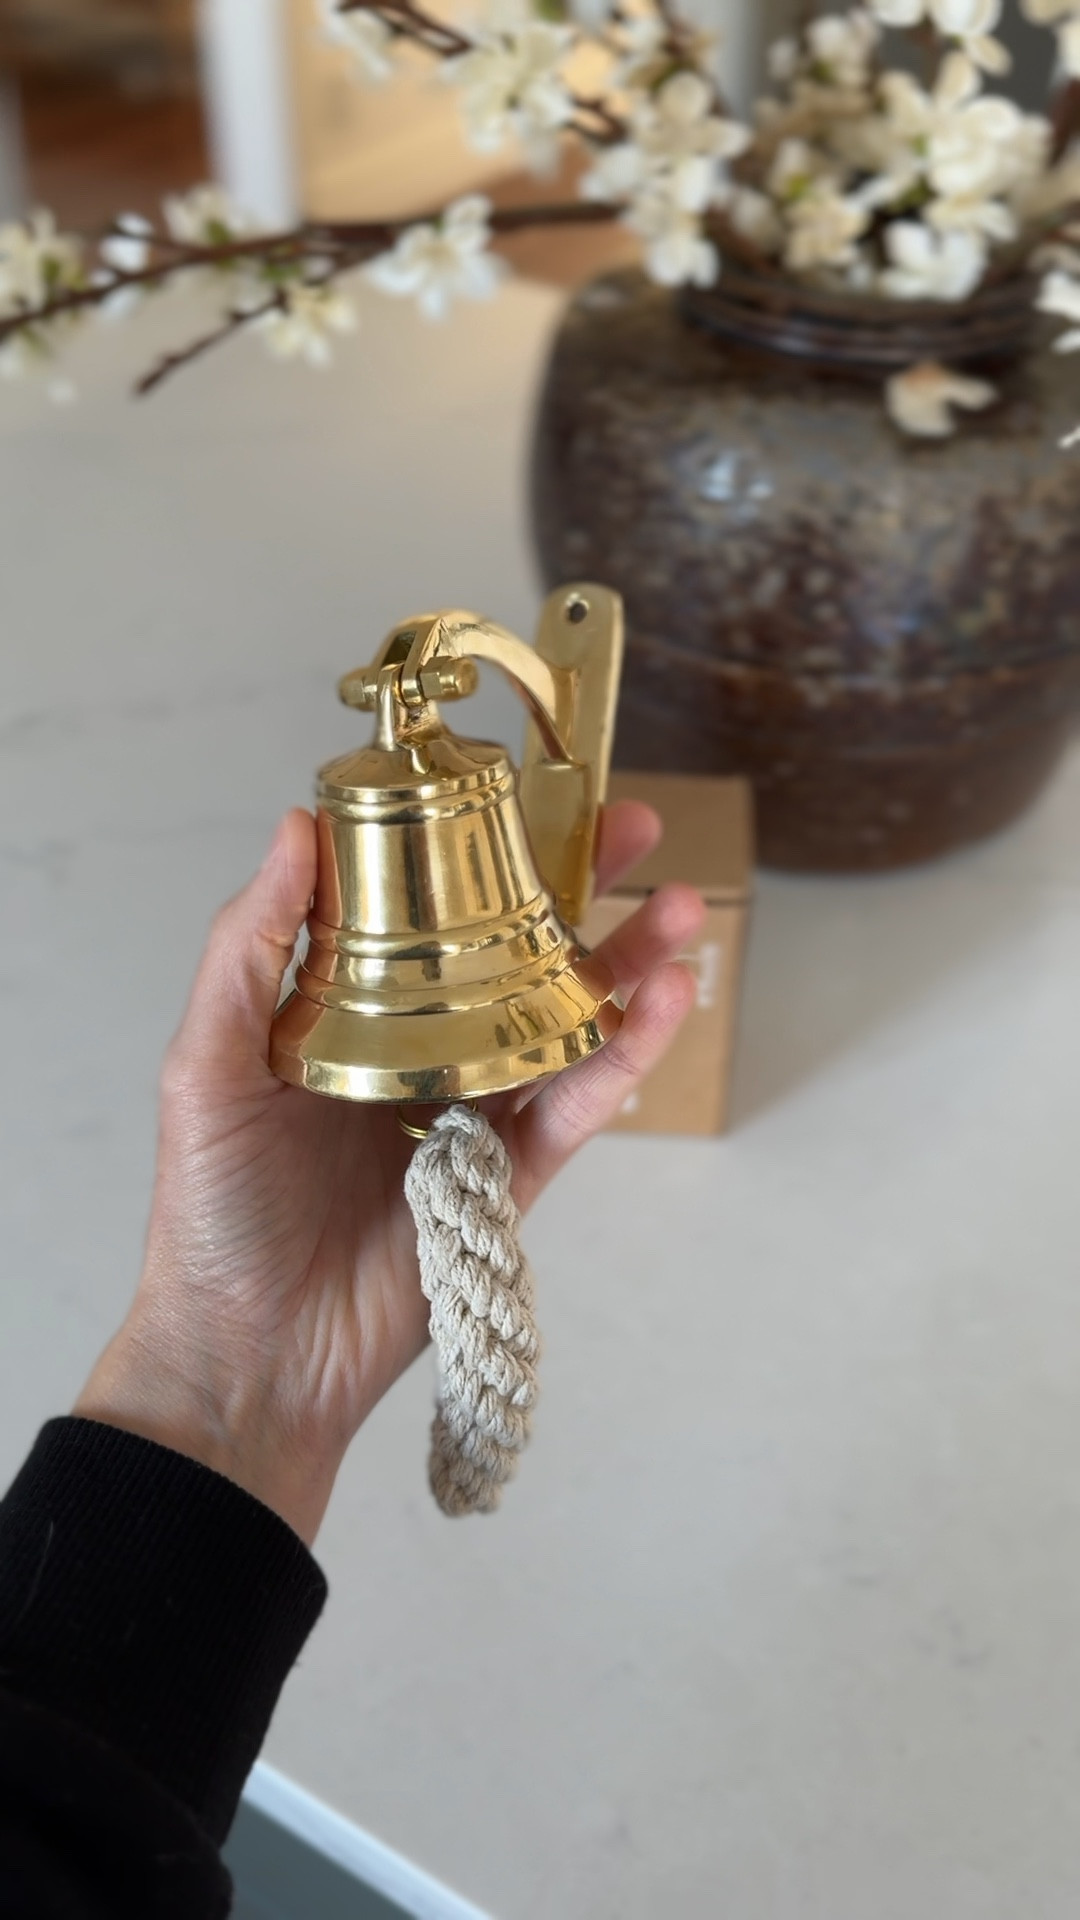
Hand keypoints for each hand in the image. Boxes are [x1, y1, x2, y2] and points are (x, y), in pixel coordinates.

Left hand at [75, 804, 703, 1543]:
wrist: (249, 1351)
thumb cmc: (213, 1210)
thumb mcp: (207, 1062)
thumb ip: (249, 948)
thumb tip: (292, 825)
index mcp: (351, 1013)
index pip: (426, 911)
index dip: (478, 850)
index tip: (522, 793)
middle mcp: (421, 1052)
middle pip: (516, 954)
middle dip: (581, 891)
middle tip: (634, 830)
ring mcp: (472, 1113)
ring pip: (565, 1024)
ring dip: (627, 966)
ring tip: (679, 913)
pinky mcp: (510, 1178)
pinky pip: (575, 1106)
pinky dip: (621, 1057)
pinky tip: (660, 1005)